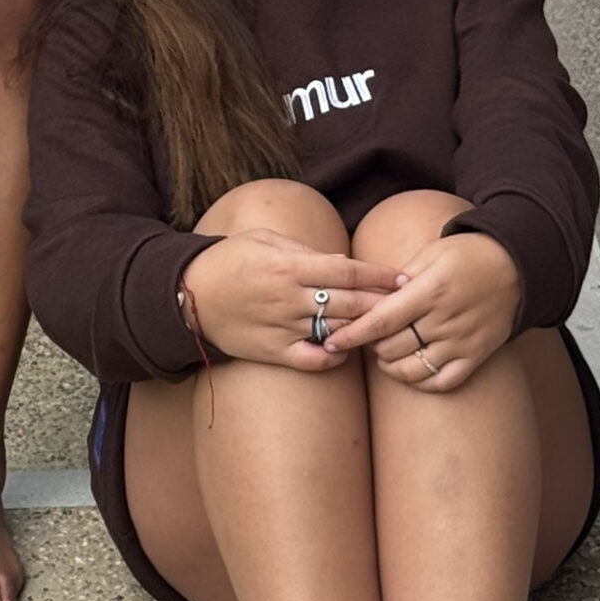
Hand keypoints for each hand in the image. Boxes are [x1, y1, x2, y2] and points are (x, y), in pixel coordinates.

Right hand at [178, 230, 407, 371]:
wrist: (189, 294)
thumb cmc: (229, 259)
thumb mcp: (264, 239)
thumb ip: (304, 249)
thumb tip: (341, 260)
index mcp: (290, 267)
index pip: (348, 271)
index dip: (379, 276)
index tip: (402, 278)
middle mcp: (290, 299)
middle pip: (350, 303)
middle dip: (383, 303)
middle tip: (410, 304)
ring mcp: (282, 328)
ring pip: (336, 331)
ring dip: (364, 330)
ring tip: (388, 328)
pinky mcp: (272, 352)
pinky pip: (311, 360)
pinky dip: (333, 358)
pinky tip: (346, 350)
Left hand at [327, 231, 521, 392]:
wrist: (516, 267)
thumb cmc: (467, 254)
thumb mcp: (431, 252)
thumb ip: (400, 276)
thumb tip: (372, 294)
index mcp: (430, 291)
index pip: (381, 321)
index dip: (353, 333)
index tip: (333, 340)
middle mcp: (445, 319)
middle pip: (393, 348)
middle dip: (371, 346)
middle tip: (365, 336)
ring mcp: (462, 341)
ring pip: (413, 370)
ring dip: (391, 366)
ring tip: (385, 352)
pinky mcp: (477, 356)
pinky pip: (443, 381)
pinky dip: (421, 381)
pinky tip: (410, 369)